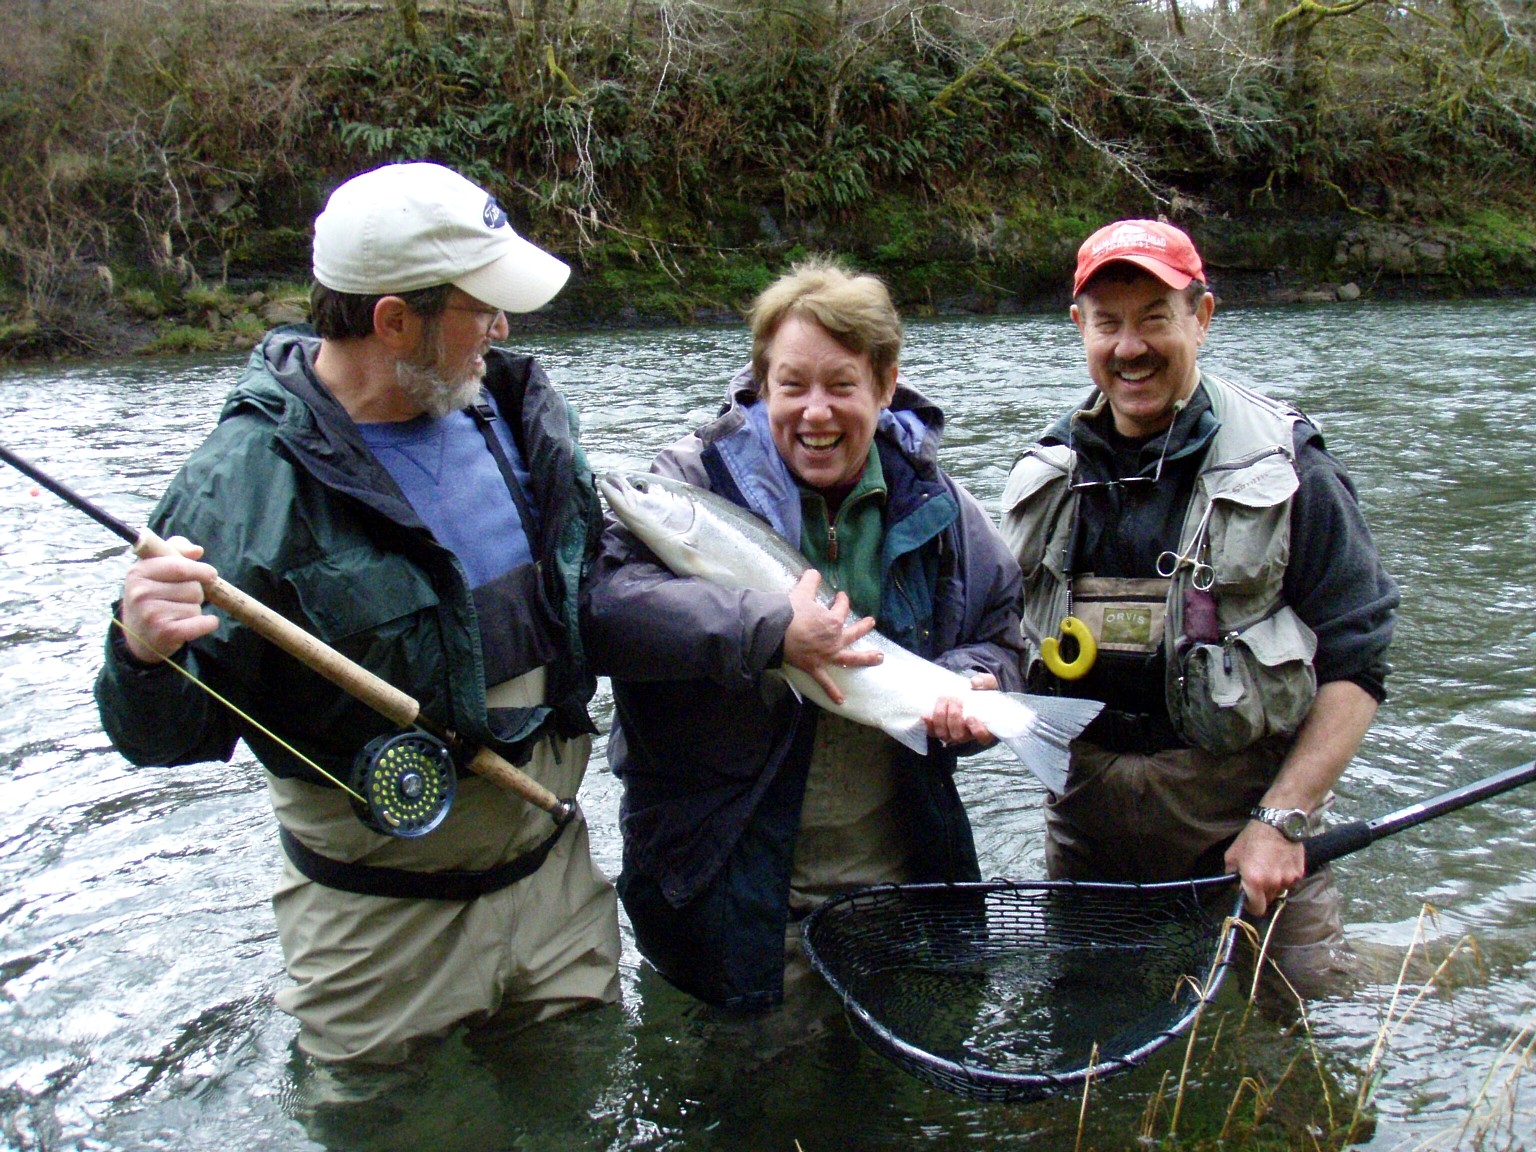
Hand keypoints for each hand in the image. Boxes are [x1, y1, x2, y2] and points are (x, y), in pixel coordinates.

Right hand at [120, 536, 219, 662]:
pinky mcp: (165, 633)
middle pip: (192, 587)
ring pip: (196, 606)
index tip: (210, 575)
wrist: (139, 636)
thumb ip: (176, 549)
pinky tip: (194, 625)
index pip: (179, 566)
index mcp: (138, 572)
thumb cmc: (153, 595)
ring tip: (176, 614)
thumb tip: (197, 551)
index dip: (200, 570)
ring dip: (194, 610)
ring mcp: (151, 614)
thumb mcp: (156, 567)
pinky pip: (203, 623)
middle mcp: (141, 592)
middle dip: (195, 593)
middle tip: (179, 600)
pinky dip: (207, 623)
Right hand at [781, 569, 880, 704]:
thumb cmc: (790, 612)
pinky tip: (841, 701)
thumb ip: (811, 580)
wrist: (776, 631)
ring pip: (851, 658)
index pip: (842, 608)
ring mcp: (827, 655)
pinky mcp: (816, 667)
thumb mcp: (801, 591)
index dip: (842, 600)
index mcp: (833, 620)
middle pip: (854, 632)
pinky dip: (833, 692)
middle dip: (863, 627)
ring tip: (879, 658)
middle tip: (870, 622)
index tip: (840, 596)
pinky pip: (826, 682)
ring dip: (866, 658)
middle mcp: (835, 639)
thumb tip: (815, 572)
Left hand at [925, 673, 999, 746]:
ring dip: (941, 716)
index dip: (976, 730)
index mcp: (985, 728)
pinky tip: (926, 715)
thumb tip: (974, 682)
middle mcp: (968, 735)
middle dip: (954, 717)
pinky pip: (932, 732)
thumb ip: (986, 682)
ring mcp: (953, 734)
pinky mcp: (940, 730)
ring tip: (944, 698)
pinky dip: (928, 725)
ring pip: (944, 734)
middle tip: (955, 699)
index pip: (983, 737)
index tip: (971, 717)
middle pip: (959, 735)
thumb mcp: (990, 685)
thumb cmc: (984, 692)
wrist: (969, 693)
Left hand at [1224, 819, 1305, 916]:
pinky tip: (1281, 861)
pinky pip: (1290, 881)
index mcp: (1255, 881)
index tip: (1249, 898)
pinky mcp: (1300, 873)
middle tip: (1258, 877)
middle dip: (1262, 893)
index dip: (1251, 905)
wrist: (1278, 823)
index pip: (1257, 908)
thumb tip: (1236, 886)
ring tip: (1270, 865)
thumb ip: (1232, 875)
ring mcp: (1289, 879)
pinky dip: (1285, 875)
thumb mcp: (1232, 855)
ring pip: (1279, 890)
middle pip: (1268, 899)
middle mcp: (1273, 884)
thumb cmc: (1252, 838)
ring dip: (1274, 883)